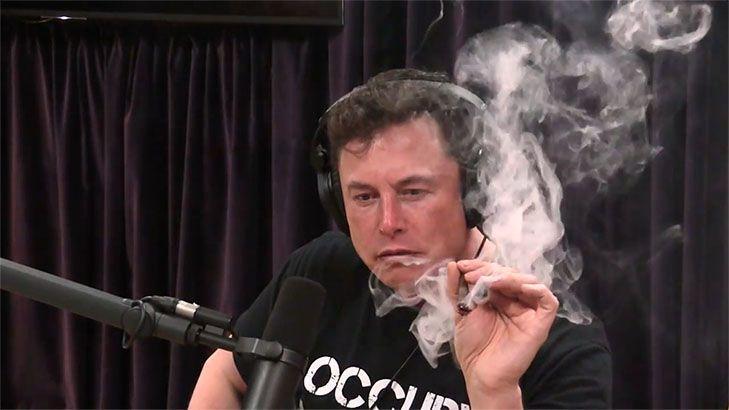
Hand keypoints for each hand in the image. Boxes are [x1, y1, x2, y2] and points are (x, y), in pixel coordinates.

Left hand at [446, 258, 558, 405]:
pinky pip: (549, 301)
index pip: (495, 272)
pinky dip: (537, 290)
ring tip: (490, 281)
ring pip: (529, 282)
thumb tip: (454, 264)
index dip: (480, 266)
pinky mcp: (540, 323)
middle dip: (491, 270)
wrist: (481, 374)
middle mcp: (515, 301)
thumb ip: (457, 289)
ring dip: (510, 276)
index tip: (462, 266)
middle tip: (472, 275)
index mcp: (498, 297)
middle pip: (511, 274)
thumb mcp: (461, 311)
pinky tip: (519, 288)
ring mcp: (529, 312)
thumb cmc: (472, 346)